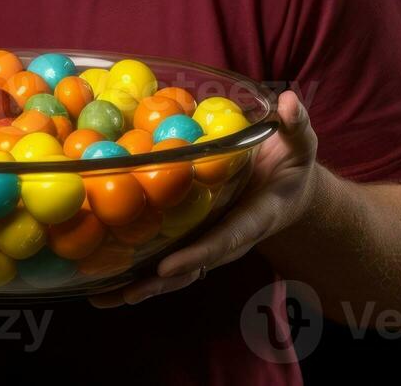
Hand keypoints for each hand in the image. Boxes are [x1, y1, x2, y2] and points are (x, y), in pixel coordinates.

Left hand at [90, 90, 318, 307]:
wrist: (290, 188)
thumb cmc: (292, 163)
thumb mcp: (299, 142)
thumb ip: (294, 124)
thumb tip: (288, 102)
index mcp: (253, 217)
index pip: (224, 238)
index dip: (197, 254)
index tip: (167, 266)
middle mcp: (227, 237)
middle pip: (192, 266)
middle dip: (160, 282)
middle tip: (126, 293)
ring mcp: (209, 239)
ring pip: (175, 270)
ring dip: (141, 285)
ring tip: (101, 299)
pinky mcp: (194, 235)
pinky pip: (165, 254)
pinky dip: (137, 269)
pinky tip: (102, 278)